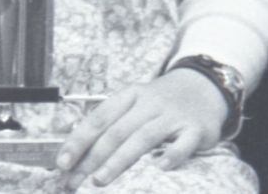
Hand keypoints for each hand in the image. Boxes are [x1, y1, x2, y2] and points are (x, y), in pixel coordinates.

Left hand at [51, 68, 228, 187]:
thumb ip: (111, 124)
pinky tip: (158, 169)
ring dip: (119, 160)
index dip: (79, 140)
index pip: (99, 117)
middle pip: (117, 130)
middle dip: (93, 158)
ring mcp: (173, 115)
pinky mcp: (195, 128)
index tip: (62, 163)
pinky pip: (183, 143)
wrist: (204, 86)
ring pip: (143, 137)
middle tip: (75, 181)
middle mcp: (150, 103)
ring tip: (100, 180)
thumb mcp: (135, 103)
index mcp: (131, 96)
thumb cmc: (160, 103)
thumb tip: (76, 155)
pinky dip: (171, 156)